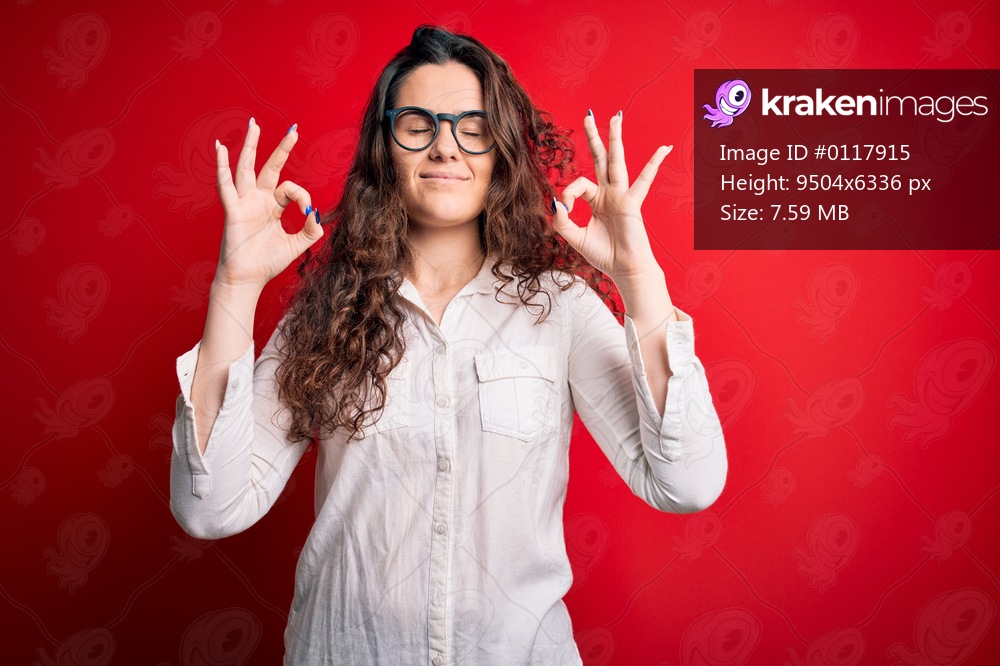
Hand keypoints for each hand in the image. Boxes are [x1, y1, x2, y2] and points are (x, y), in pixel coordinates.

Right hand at [213, 118, 322, 288]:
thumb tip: (317, 213)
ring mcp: (244, 202)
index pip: (290, 189)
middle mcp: (258, 200)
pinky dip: (222, 166)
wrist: (248, 279)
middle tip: (293, 129)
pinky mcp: (233, 210)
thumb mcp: (297, 246)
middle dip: (281, 149)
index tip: (307, 213)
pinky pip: (226, 185)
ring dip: (250, 146)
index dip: (303, 197)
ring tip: (254, 125)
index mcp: (273, 206)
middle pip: (270, 167)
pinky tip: (220, 148)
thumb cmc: (268, 262)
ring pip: (247, 168)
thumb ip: (311, 231)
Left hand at [551, 111, 671, 281]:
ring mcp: (622, 196)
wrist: (625, 270)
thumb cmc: (605, 255)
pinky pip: (644, 181)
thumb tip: (555, 202)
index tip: (566, 210)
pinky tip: (663, 149)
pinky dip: (653, 164)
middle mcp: (610, 193)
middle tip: (588, 115)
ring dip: (615, 139)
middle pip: (600, 159)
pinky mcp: (632, 203)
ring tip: (616, 117)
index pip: (578, 184)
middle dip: (594, 137)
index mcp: (597, 200)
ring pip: (617, 162)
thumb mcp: (575, 238)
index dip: (568, 194)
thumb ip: (562, 221)